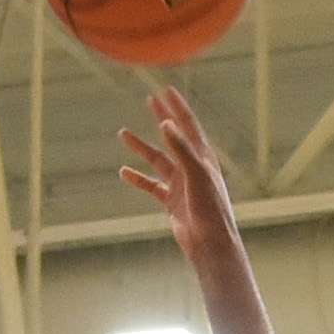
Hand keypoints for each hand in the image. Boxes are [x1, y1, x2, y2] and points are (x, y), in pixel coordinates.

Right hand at [116, 87, 242, 259]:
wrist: (210, 244)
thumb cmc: (210, 209)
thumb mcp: (196, 174)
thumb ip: (181, 149)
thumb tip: (166, 123)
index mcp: (203, 157)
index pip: (188, 125)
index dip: (177, 107)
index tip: (165, 89)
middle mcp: (192, 167)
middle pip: (173, 136)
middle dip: (162, 117)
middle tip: (149, 99)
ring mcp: (182, 184)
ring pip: (158, 160)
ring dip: (141, 147)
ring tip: (123, 133)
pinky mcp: (172, 201)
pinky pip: (151, 185)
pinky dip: (138, 178)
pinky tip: (124, 172)